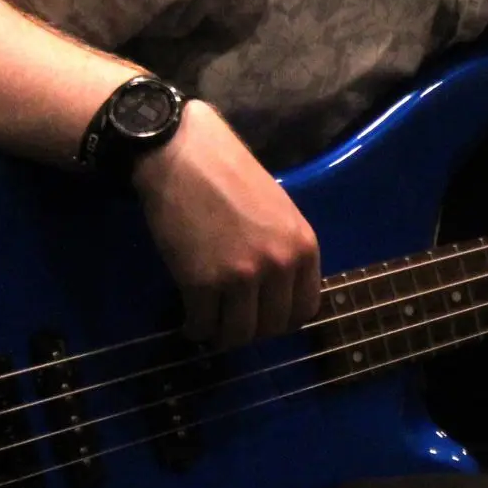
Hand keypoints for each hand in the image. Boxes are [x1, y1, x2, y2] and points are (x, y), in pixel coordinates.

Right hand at [131, 101, 321, 347]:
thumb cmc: (229, 176)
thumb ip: (284, 250)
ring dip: (222, 334)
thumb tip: (276, 293)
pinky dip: (194, 328)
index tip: (261, 314)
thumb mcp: (279, 212)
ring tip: (209, 324)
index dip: (280, 318)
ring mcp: (242, 276)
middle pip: (273, 326)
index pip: (305, 309)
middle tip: (230, 321)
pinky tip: (188, 320)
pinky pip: (202, 324)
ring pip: (239, 333)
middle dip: (251, 329)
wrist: (183, 154)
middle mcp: (280, 265)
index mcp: (304, 247)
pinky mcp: (201, 282)